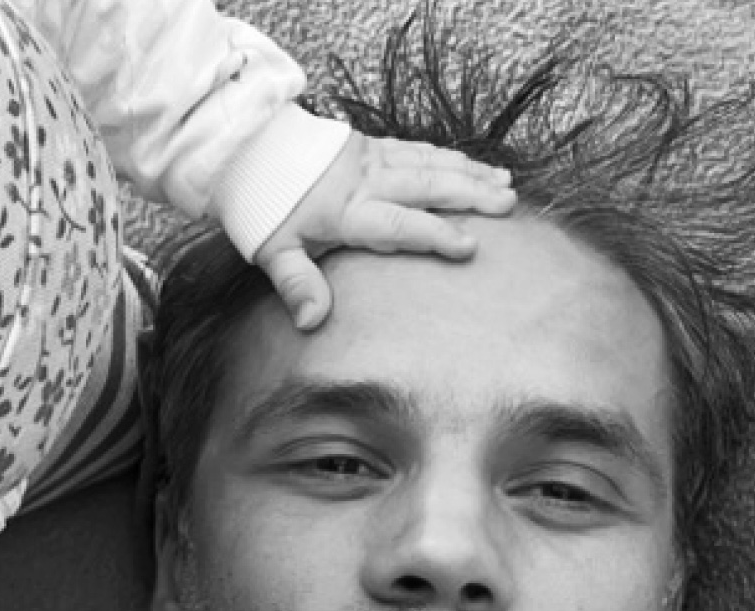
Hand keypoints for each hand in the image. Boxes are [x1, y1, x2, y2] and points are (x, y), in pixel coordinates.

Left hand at [254, 132, 514, 329]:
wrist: (247, 150)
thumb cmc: (263, 207)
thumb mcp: (274, 251)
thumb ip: (297, 284)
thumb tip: (311, 321)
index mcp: (347, 210)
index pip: (399, 224)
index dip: (434, 234)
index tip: (469, 246)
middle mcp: (367, 180)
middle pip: (427, 185)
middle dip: (470, 194)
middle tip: (508, 205)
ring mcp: (371, 158)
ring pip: (429, 163)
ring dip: (469, 173)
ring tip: (505, 185)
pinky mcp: (370, 145)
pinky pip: (418, 150)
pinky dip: (449, 157)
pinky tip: (471, 165)